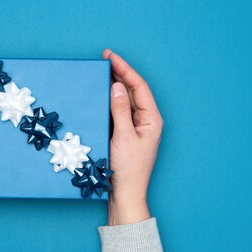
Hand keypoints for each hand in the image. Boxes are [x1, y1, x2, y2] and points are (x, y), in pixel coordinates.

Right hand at [104, 49, 163, 225]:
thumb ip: (120, 110)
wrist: (125, 194)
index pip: (139, 87)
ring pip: (124, 100)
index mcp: (152, 119)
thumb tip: (116, 87)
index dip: (125, 69)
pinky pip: (118, 111)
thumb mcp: (123, 137)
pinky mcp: (125, 134)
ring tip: (101, 72)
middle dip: (119, 74)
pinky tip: (100, 94)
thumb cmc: (128, 169)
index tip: (111, 57)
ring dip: (113, 85)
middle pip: (132, 90)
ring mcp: (135, 127)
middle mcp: (145, 120)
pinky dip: (109, 100)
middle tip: (104, 59)